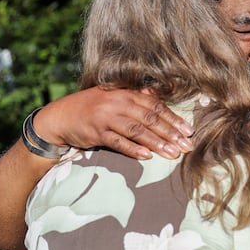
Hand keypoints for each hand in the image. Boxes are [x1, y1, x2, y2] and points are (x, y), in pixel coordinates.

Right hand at [34, 86, 193, 158]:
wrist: (60, 116)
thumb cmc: (92, 108)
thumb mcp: (113, 97)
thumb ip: (134, 97)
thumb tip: (156, 95)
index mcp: (126, 93)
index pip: (155, 106)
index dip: (174, 119)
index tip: (189, 131)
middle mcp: (118, 103)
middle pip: (150, 119)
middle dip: (171, 133)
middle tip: (187, 146)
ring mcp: (106, 117)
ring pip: (137, 131)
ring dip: (157, 143)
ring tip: (172, 154)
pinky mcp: (96, 132)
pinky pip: (118, 142)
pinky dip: (133, 149)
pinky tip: (147, 157)